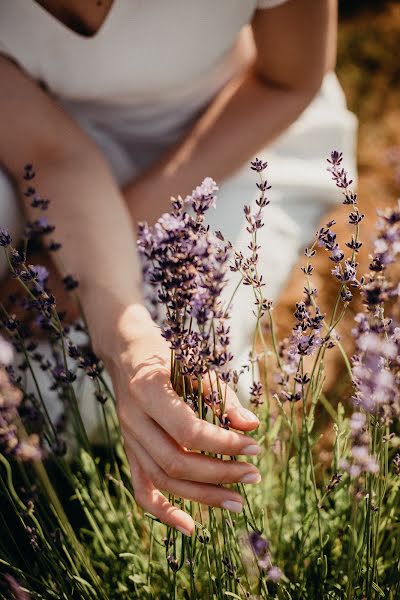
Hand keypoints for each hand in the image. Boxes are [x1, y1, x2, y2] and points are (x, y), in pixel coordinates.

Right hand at [104, 305, 260, 535]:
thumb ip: (222, 397)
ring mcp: (128, 439)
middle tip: (254, 476)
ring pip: (163, 480)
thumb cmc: (168, 356)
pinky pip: (142, 489)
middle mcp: (133, 420)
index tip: (254, 447)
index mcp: (148, 391)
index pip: (188, 431)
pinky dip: (164, 512)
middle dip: (219, 474)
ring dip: (202, 496)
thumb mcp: (196, 366)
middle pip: (176, 462)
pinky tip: (191, 527)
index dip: (223, 444)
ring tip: (238, 502)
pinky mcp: (129, 452)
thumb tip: (252, 427)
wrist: (128, 355)